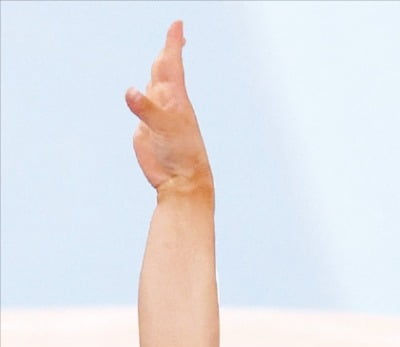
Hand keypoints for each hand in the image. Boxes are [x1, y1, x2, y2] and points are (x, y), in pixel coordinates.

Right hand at [126, 21, 212, 194]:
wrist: (181, 181)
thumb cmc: (182, 154)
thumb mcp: (166, 127)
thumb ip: (147, 109)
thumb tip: (129, 91)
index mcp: (175, 98)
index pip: (173, 64)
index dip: (174, 43)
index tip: (178, 24)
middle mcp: (166, 103)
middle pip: (165, 70)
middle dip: (168, 50)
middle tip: (176, 31)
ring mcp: (156, 116)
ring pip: (155, 86)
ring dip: (158, 70)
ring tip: (164, 56)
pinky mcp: (145, 130)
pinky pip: (142, 108)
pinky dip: (140, 96)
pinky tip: (142, 92)